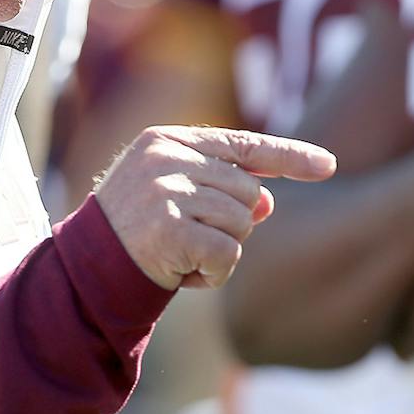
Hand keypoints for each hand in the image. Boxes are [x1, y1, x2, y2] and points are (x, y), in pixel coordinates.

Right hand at [93, 126, 336, 289]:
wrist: (84, 267)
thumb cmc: (131, 230)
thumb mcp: (173, 197)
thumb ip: (219, 189)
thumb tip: (265, 201)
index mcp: (167, 140)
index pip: (242, 145)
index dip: (289, 157)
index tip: (329, 165)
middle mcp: (167, 158)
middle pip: (247, 191)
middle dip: (231, 224)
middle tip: (189, 238)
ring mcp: (167, 191)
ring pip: (242, 223)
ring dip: (222, 250)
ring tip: (181, 254)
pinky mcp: (170, 229)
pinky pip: (228, 253)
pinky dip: (215, 273)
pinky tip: (183, 274)